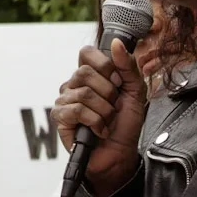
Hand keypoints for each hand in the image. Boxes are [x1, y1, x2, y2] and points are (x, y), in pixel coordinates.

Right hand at [56, 39, 148, 196]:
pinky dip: (95, 122)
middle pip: (84, 72)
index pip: (86, 53)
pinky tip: (99, 131)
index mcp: (90, 74)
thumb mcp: (136, 92)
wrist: (121, 154)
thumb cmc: (125, 124)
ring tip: (107, 121)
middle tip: (113, 107)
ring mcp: (65, 100)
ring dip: (105, 111)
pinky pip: (78, 110)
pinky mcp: (61, 118)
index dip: (105, 65)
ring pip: (84, 94)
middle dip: (108, 93)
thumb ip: (128, 67)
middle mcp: (73, 84)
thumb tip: (116, 43)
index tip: (117, 83)